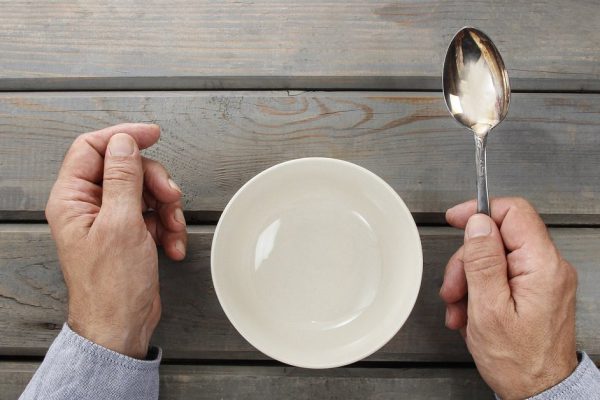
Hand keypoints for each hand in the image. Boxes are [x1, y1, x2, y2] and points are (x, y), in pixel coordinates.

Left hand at [45, 124, 186, 358]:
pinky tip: (172, 246)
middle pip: (127, 168)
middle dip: (156, 182)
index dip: (124, 137)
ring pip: (146, 190)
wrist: (122, 325)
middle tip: (170, 198)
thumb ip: (122, 177)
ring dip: (167, 208)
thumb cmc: (111, 286)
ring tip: (172, 230)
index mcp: (72, 198)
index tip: (153, 135)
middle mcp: (89, 205)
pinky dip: (169, 227)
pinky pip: (155, 214)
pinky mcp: (130, 233)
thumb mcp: (122, 223)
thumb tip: (124, 142)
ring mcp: (111, 220)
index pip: (93, 148)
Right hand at [440, 198, 577, 398]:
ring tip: (460, 309)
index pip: (513, 212)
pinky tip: (470, 313)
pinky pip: (501, 276)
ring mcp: (543, 280)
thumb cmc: (518, 361)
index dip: (479, 212)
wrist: (538, 391)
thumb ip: (482, 261)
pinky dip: (479, 291)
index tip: (455, 218)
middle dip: (466, 261)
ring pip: (494, 258)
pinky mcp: (535, 291)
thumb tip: (477, 224)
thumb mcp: (488, 309)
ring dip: (468, 280)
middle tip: (453, 288)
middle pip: (498, 238)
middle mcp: (549, 268)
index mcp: (542, 266)